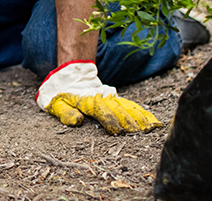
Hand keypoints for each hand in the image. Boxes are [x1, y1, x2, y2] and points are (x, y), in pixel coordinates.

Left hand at [36, 61, 163, 134]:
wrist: (69, 77)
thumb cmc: (62, 96)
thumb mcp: (57, 105)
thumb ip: (66, 113)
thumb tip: (78, 122)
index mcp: (88, 102)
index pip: (101, 112)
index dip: (110, 121)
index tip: (118, 131)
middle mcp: (103, 100)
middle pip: (119, 111)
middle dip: (130, 122)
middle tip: (141, 133)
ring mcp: (112, 99)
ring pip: (129, 108)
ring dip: (141, 118)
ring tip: (152, 128)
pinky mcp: (117, 99)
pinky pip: (132, 106)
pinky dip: (144, 113)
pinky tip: (154, 122)